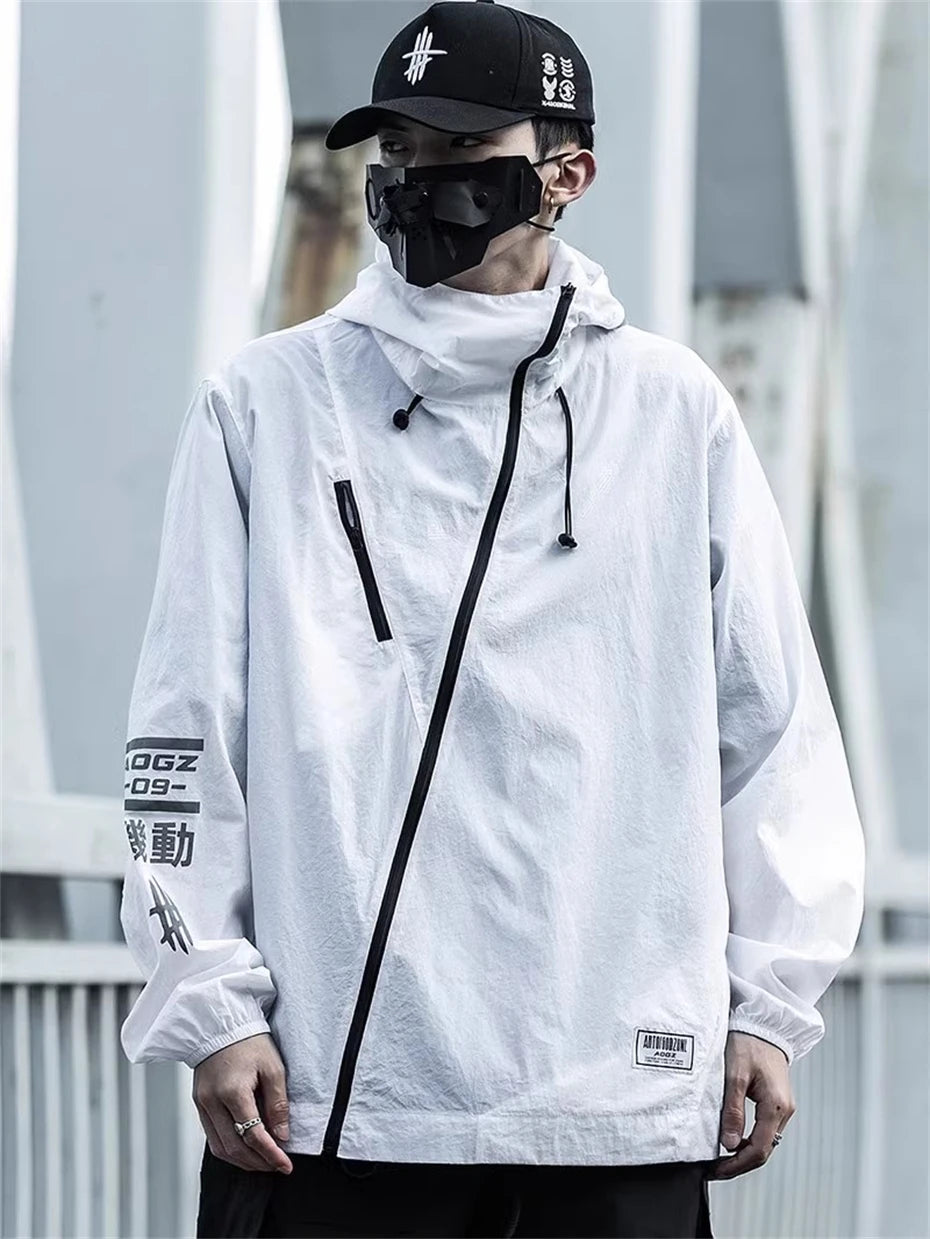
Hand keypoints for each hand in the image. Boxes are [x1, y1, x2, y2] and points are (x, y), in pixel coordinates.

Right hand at [192, 1032, 293, 1173]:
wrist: (221, 1023)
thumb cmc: (249, 1040)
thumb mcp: (273, 1067)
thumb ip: (278, 1103)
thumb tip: (282, 1135)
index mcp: (233, 1091)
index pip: (253, 1135)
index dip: (271, 1154)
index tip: (286, 1165)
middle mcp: (212, 1102)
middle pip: (234, 1148)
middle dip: (258, 1163)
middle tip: (277, 1166)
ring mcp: (202, 1104)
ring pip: (220, 1148)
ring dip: (242, 1161)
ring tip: (263, 1161)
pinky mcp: (198, 1104)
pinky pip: (212, 1136)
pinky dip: (229, 1148)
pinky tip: (245, 1148)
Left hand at [709, 1031, 795, 1179]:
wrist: (763, 1024)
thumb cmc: (749, 1042)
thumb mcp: (735, 1074)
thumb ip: (732, 1110)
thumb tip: (728, 1143)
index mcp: (776, 1106)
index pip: (758, 1149)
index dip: (736, 1164)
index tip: (717, 1170)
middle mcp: (784, 1110)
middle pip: (763, 1150)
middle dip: (739, 1163)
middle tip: (715, 1169)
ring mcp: (783, 1107)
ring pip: (765, 1141)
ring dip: (744, 1153)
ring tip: (720, 1157)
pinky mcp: (777, 1102)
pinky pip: (764, 1129)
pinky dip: (749, 1139)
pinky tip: (732, 1138)